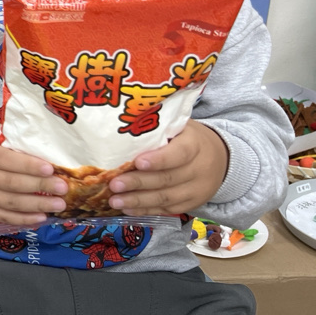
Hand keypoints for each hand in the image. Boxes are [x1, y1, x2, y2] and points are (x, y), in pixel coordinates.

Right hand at [0, 123, 67, 226]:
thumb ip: (12, 137)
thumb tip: (43, 145)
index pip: (6, 160)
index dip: (28, 166)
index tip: (50, 169)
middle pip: (10, 184)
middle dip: (39, 187)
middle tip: (62, 188)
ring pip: (9, 203)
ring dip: (36, 206)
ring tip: (58, 205)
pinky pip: (2, 216)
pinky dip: (22, 219)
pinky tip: (40, 217)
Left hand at [108, 120, 228, 215]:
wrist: (220, 158)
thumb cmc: (187, 137)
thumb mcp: (179, 126)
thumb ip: (158, 128)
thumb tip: (124, 124)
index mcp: (195, 144)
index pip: (179, 154)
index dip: (159, 159)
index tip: (137, 162)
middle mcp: (199, 169)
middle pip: (167, 179)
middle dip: (139, 183)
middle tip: (114, 184)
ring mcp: (196, 190)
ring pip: (166, 198)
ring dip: (138, 201)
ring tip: (115, 201)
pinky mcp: (191, 204)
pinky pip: (168, 210)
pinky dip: (146, 211)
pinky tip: (128, 209)